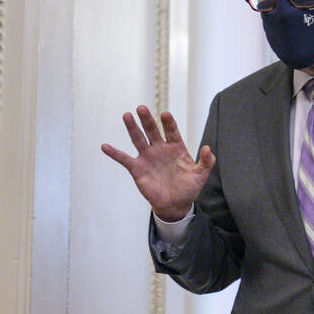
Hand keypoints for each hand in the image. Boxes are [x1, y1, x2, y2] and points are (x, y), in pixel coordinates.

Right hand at [101, 105, 214, 220]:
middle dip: (147, 119)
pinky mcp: (137, 168)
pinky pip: (124, 159)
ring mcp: (148, 157)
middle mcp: (160, 148)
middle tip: (141, 108)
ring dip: (132, 128)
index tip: (165, 114)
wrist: (175, 204)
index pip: (171, 131)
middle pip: (152, 130)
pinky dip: (114, 153)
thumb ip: (206, 162)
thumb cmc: (189, 188)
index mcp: (176, 147)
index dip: (168, 123)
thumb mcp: (201, 175)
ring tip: (127, 115)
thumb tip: (208, 148)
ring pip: (138, 139)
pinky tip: (105, 146)